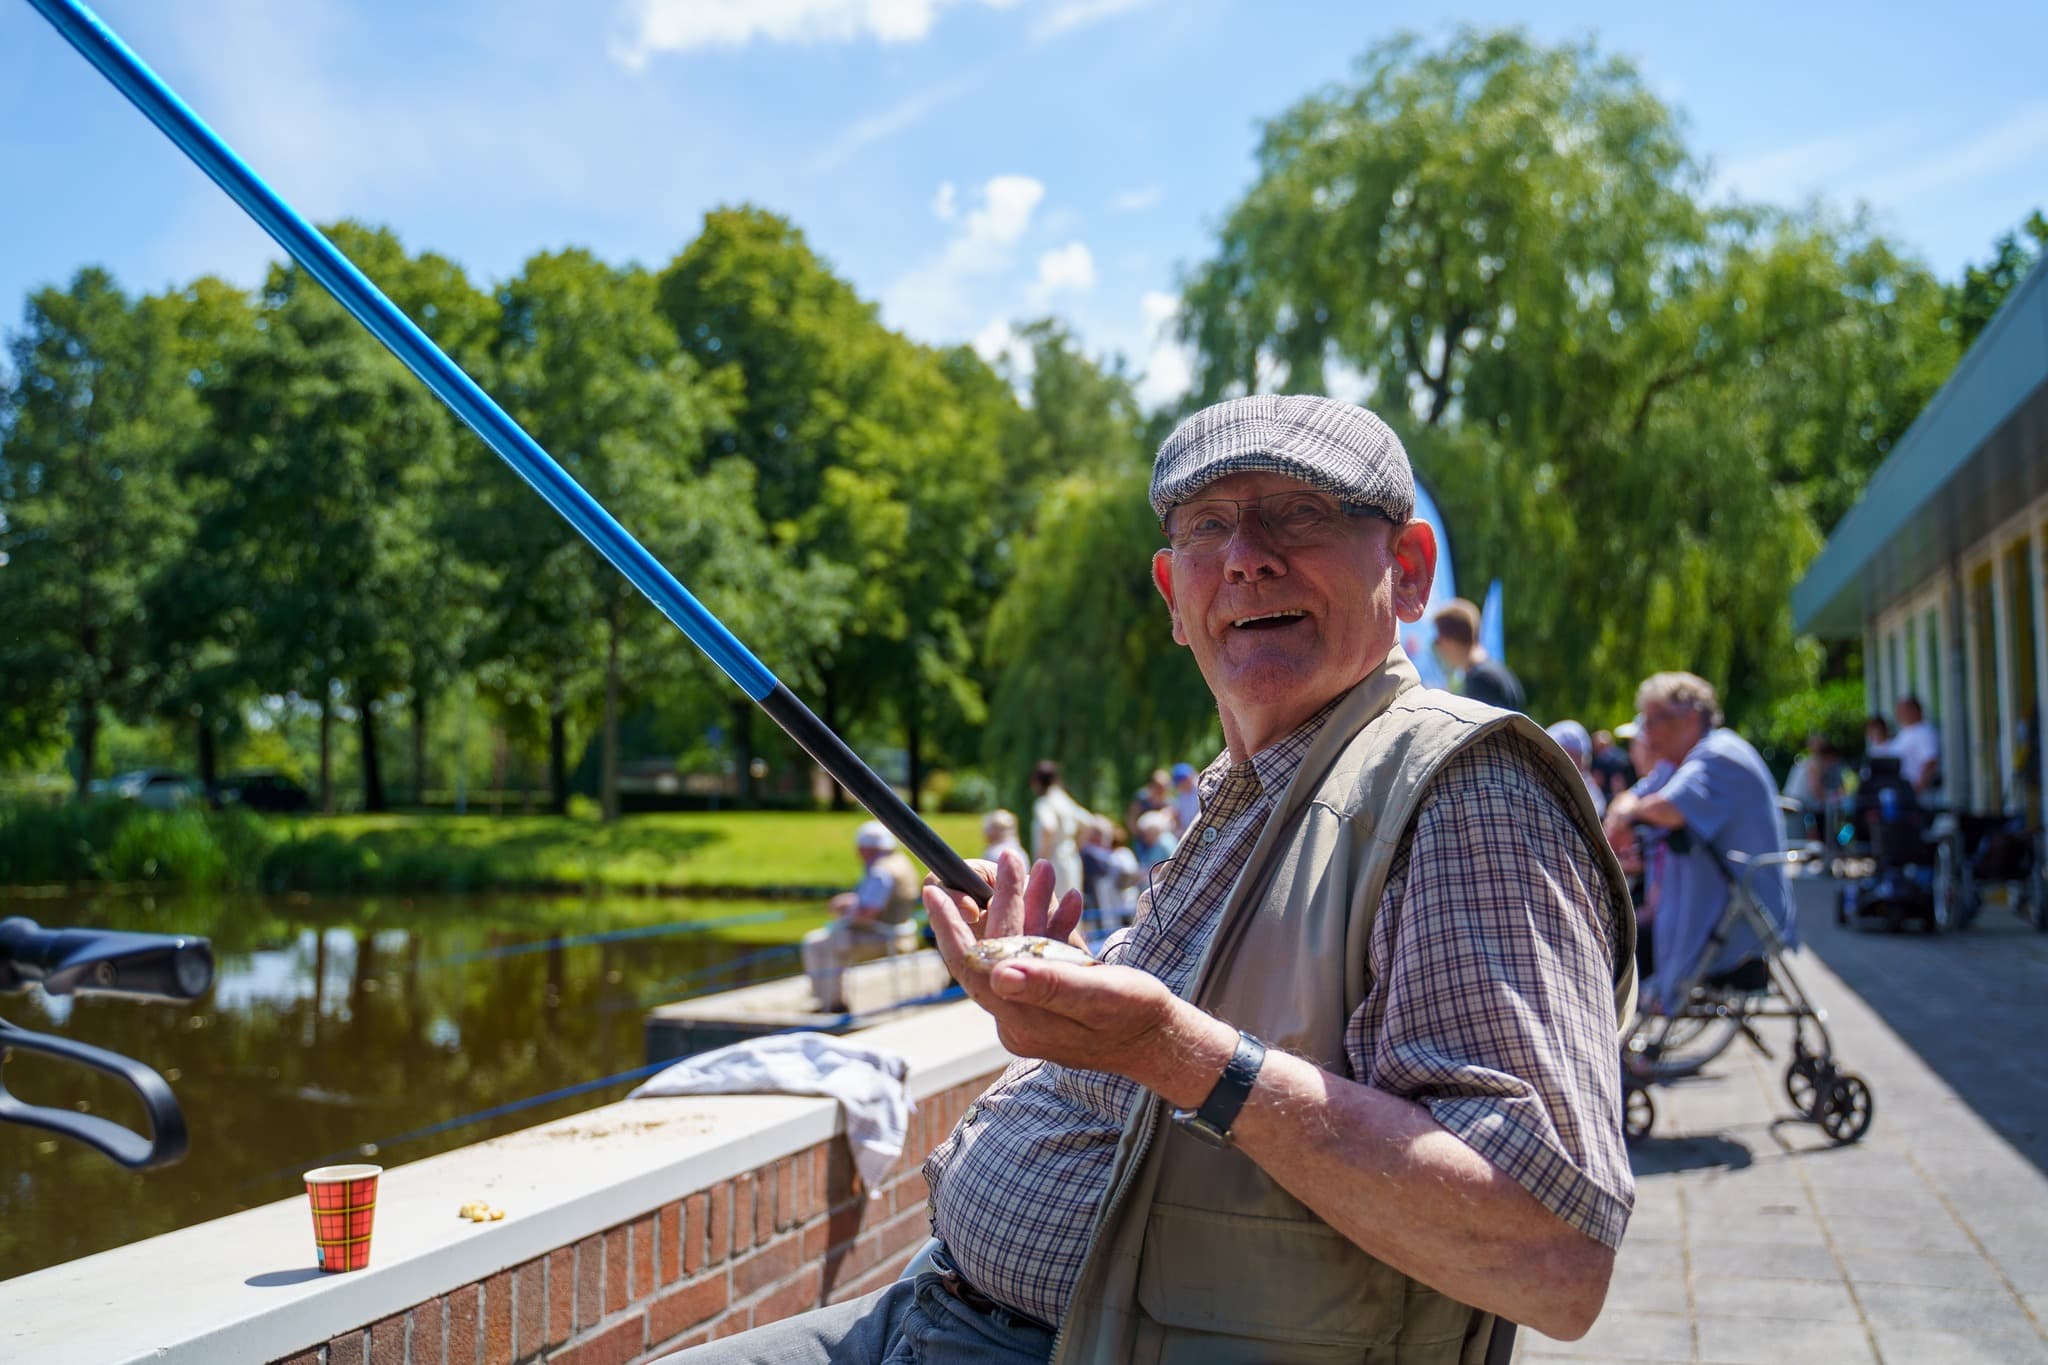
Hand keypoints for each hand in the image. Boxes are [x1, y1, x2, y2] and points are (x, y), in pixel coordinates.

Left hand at [922, 851, 1220, 1090]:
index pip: (972, 968)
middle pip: (995, 950)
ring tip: (1044, 869)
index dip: (951, 928)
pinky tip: (1068, 902)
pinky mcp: (1051, 1000)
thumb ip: (1051, 984)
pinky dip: (1052, 927)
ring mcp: (1034, 1009)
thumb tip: (998, 972)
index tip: (936, 890)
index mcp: (1022, 1020)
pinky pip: (1041, 957)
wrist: (1166, 1040)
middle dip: (1004, 901)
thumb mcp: (1100, 995)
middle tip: (1010, 859)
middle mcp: (1020, 1017)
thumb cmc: (1139, 1018)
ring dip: (1032, 907)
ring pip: (1019, 948)